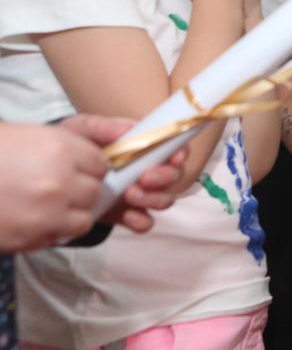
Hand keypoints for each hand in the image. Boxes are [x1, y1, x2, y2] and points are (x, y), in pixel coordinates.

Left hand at [60, 116, 186, 234]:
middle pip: (175, 176)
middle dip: (164, 178)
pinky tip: (129, 216)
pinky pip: (145, 222)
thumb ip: (105, 127)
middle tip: (143, 178)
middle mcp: (149, 170)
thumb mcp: (83, 129)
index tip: (173, 157)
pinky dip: (141, 221)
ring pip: (164, 200)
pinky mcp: (127, 214)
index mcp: (145, 147)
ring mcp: (140, 194)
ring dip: (152, 199)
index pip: (175, 148)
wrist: (52, 173)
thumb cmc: (74, 146)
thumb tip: (130, 130)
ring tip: (129, 195)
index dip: (180, 153)